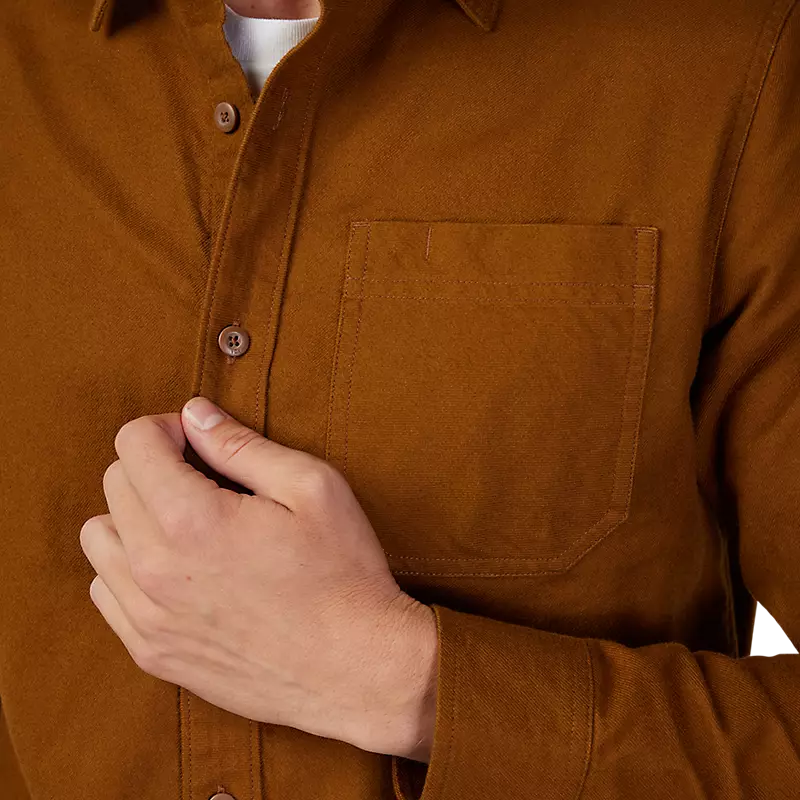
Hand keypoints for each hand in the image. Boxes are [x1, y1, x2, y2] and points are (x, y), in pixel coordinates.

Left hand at [79, 396, 437, 758]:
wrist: (357, 667)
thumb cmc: (343, 573)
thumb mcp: (312, 487)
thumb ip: (242, 445)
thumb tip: (194, 414)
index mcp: (192, 520)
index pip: (133, 443)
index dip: (167, 428)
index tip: (198, 441)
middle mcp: (154, 570)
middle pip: (114, 485)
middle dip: (153, 466)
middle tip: (204, 478)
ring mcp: (148, 618)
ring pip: (100, 540)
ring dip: (135, 517)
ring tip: (188, 523)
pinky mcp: (153, 653)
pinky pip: (107, 592)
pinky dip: (131, 569)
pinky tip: (181, 569)